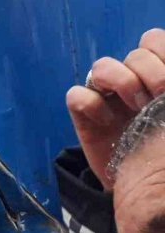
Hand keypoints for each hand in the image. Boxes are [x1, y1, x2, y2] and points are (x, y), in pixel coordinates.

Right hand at [66, 28, 164, 189]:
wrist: (147, 193)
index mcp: (158, 74)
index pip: (154, 40)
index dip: (163, 53)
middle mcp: (133, 80)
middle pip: (135, 52)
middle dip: (150, 72)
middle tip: (157, 100)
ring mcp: (107, 96)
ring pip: (103, 66)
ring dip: (122, 84)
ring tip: (136, 109)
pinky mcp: (84, 114)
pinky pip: (77, 95)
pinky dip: (92, 105)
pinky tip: (107, 123)